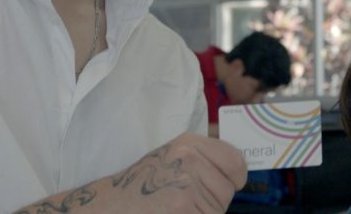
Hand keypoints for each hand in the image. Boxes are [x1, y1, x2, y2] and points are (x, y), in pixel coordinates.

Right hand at [111, 131, 246, 211]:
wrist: (110, 206)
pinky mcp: (182, 209)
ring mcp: (186, 186)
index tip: (230, 182)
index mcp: (190, 143)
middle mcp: (190, 159)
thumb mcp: (174, 157)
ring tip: (177, 208)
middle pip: (228, 191)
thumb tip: (240, 168)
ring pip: (218, 211)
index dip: (235, 177)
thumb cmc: (145, 184)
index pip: (236, 161)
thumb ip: (205, 158)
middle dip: (214, 202)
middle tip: (186, 200)